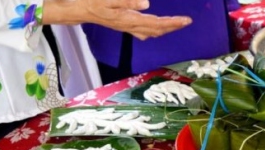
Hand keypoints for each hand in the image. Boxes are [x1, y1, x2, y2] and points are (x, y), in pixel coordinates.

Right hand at [44, 0, 191, 39]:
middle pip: (157, 30)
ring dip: (165, 29)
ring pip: (151, 32)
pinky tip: (155, 28)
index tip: (186, 21)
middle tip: (186, 22)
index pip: (157, 23)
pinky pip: (143, 30)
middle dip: (173, 27)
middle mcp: (130, 26)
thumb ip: (127, 1)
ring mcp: (127, 26)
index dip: (173, 23)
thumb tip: (147, 4)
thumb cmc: (92, 2)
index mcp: (129, 19)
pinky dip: (153, 29)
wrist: (78, 9)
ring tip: (176, 24)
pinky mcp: (123, 24)